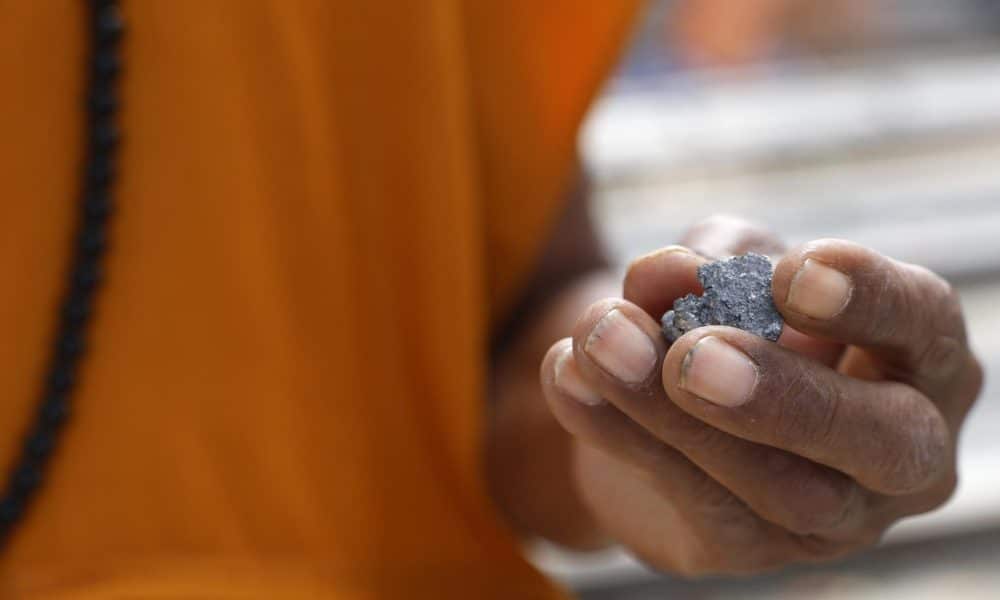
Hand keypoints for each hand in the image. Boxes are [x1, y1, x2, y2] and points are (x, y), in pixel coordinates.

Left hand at [539, 216, 982, 574]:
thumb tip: (671, 274)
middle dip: (782, 394)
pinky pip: (694, 502)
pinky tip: (570, 380)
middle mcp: (901, 446)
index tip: (791, 273)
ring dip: (674, 415)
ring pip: (777, 487)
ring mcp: (834, 513)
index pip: (923, 321)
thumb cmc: (732, 319)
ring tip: (602, 345)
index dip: (867, 298)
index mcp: (918, 355)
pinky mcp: (752, 546)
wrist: (672, 407)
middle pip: (880, 439)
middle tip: (692, 356)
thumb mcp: (723, 274)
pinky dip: (621, 434)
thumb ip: (708, 267)